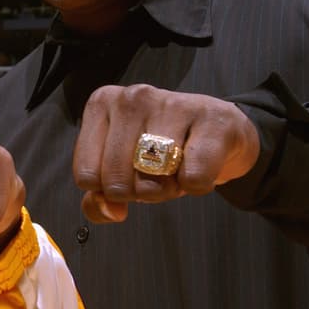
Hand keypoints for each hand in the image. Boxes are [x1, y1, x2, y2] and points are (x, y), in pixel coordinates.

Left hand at [74, 84, 260, 223]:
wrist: (221, 130)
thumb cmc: (163, 151)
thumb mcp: (122, 170)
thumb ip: (99, 198)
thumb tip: (110, 211)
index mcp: (102, 104)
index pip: (87, 176)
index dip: (109, 190)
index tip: (128, 175)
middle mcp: (133, 97)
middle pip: (117, 181)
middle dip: (139, 193)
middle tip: (157, 177)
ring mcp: (173, 103)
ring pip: (153, 179)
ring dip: (168, 190)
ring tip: (178, 171)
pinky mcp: (212, 119)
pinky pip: (193, 177)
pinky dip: (198, 186)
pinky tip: (201, 166)